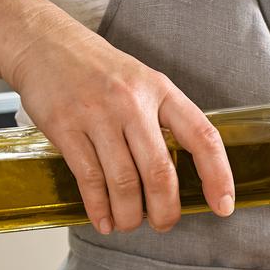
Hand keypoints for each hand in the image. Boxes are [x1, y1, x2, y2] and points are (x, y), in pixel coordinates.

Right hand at [1, 5, 234, 234]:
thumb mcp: (145, 83)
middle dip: (166, 209)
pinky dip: (98, 207)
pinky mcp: (65, 127)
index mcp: (162, 92)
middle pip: (160, 171)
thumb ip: (166, 120)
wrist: (45, 44)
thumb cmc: (100, 70)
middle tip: (165, 224)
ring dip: (130, 213)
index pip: (203, 137)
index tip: (224, 205)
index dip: (218, 175)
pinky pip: (89, 178)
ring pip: (124, 181)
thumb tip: (185, 172)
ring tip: (130, 224)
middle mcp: (133, 103)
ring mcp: (98, 115)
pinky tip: (104, 220)